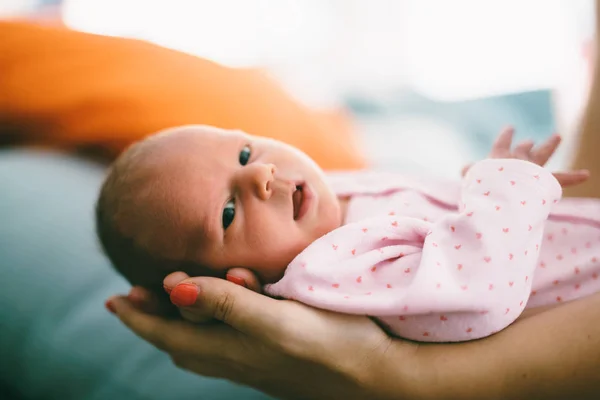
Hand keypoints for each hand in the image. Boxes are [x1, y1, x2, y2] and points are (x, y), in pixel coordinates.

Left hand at [107, 276, 420, 399]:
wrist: (374, 377)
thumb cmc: (326, 345)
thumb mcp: (271, 322)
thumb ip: (224, 305)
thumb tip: (172, 289)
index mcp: (227, 350)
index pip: (166, 334)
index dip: (138, 317)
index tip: (114, 299)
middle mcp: (235, 359)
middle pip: (180, 339)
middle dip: (155, 316)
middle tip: (137, 292)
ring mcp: (256, 359)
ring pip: (203, 340)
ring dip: (182, 319)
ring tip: (172, 298)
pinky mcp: (275, 354)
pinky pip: (230, 338)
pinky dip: (215, 320)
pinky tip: (225, 310)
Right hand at [462, 126, 589, 186]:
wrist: (501, 190)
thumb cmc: (483, 184)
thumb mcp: (471, 177)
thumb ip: (469, 171)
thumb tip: (464, 168)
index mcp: (499, 156)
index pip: (502, 142)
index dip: (506, 135)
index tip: (510, 127)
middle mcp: (518, 158)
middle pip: (524, 147)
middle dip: (527, 144)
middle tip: (530, 140)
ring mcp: (533, 167)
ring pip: (543, 153)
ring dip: (550, 144)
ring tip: (558, 136)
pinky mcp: (545, 179)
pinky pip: (562, 178)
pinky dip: (575, 176)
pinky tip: (587, 174)